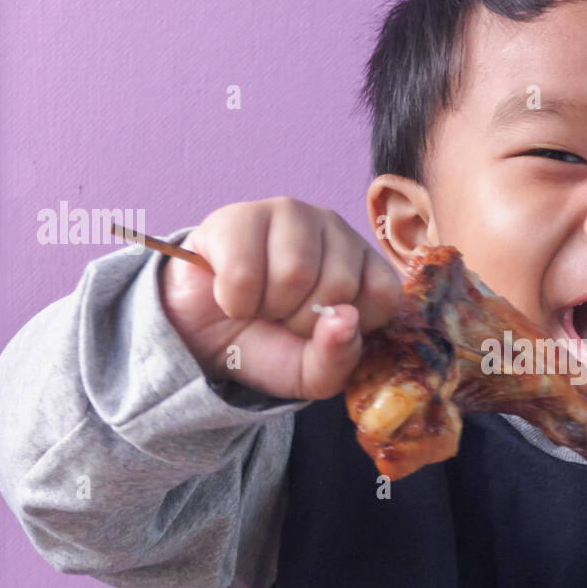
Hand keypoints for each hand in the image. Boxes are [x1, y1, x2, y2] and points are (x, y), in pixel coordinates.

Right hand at [159, 196, 401, 399]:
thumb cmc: (269, 346)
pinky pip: (244, 271)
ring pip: (295, 272)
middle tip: (281, 317)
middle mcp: (334, 230)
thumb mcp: (311, 372)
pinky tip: (231, 294)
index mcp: (364, 263)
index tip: (321, 331)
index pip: (384, 294)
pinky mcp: (238, 216)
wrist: (202, 339)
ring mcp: (289, 214)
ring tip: (259, 305)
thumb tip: (344, 320)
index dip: (349, 326)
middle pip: (339, 284)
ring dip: (268, 308)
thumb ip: (338, 357)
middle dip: (302, 320)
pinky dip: (234, 301)